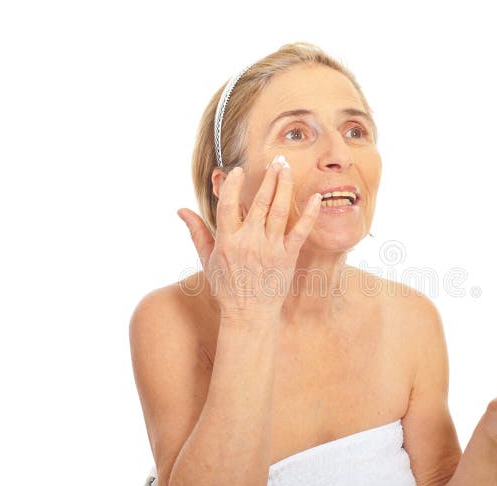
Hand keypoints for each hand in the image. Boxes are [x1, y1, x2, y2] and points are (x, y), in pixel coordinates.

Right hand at [177, 159, 321, 319]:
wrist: (249, 314)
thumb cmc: (227, 287)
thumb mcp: (208, 259)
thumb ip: (197, 232)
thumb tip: (181, 210)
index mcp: (227, 240)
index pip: (227, 204)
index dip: (231, 184)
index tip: (237, 170)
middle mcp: (249, 241)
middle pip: (259, 202)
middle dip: (268, 177)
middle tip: (275, 159)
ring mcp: (270, 248)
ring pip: (278, 210)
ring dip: (283, 186)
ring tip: (286, 168)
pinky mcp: (287, 256)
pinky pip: (300, 231)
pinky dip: (309, 214)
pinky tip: (315, 197)